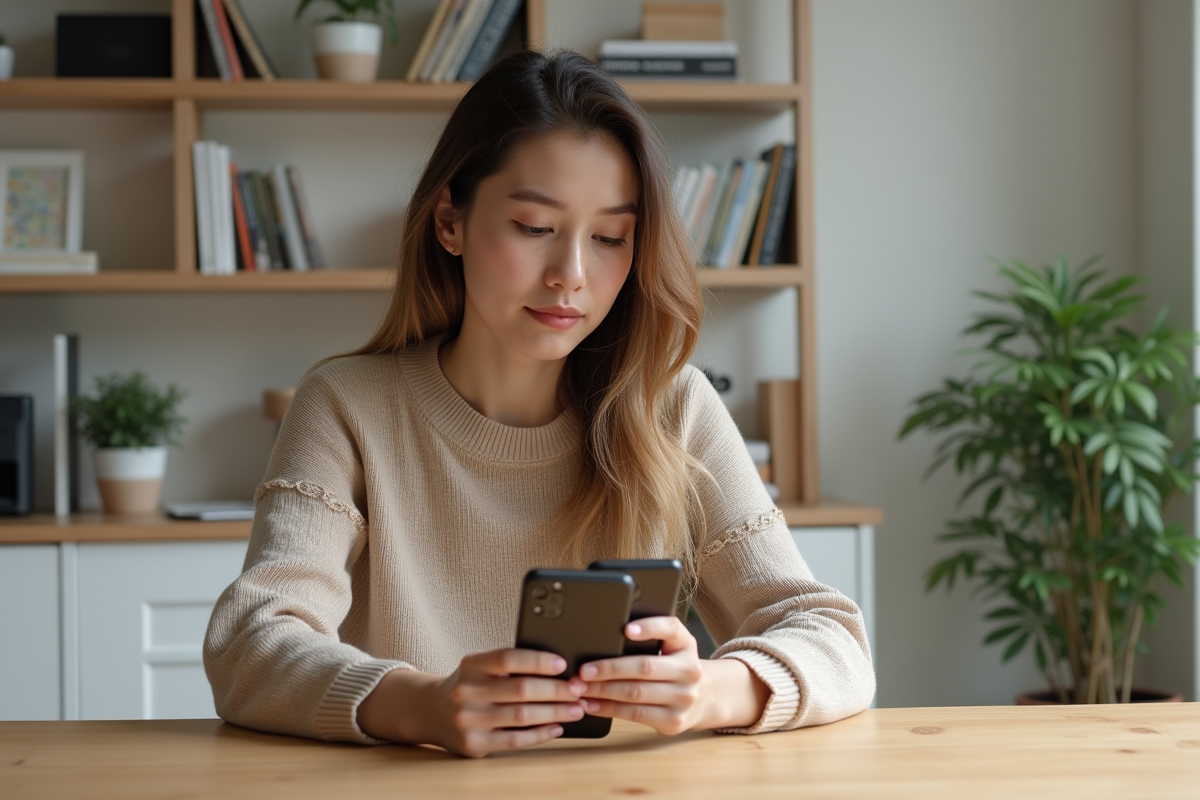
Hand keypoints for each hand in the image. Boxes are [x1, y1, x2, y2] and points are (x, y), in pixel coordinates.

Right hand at [357, 648, 586, 757]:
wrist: (431, 711)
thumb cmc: (469, 685)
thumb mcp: (479, 668)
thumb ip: (508, 666)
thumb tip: (559, 668)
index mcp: (470, 665)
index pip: (508, 658)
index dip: (537, 660)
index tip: (563, 664)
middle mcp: (466, 692)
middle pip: (520, 690)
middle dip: (556, 690)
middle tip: (579, 689)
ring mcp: (468, 720)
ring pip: (521, 716)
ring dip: (555, 712)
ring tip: (576, 709)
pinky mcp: (474, 745)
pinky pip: (515, 740)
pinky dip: (540, 734)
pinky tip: (557, 727)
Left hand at [573, 616, 715, 734]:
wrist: (705, 698)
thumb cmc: (675, 667)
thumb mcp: (672, 647)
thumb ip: (650, 638)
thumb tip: (603, 638)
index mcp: (686, 644)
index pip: (670, 629)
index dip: (649, 628)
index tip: (626, 630)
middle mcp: (689, 670)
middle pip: (644, 667)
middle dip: (609, 669)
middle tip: (583, 670)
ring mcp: (683, 698)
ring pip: (636, 693)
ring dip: (603, 691)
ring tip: (580, 688)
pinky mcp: (673, 721)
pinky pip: (635, 715)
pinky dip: (609, 709)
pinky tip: (592, 704)